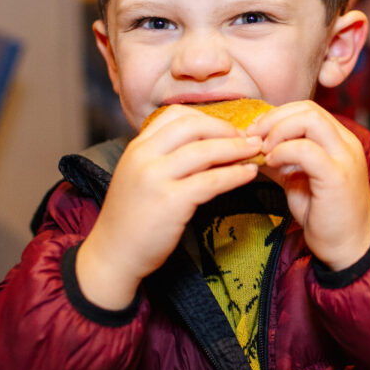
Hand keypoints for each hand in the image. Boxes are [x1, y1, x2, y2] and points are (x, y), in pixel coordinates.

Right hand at [76, 106, 261, 308]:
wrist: (113, 255)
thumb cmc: (132, 218)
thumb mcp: (141, 177)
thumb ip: (165, 158)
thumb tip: (209, 145)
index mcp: (137, 147)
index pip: (175, 114)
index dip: (208, 118)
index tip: (228, 129)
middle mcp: (143, 156)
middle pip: (193, 125)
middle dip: (226, 129)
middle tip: (248, 139)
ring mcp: (155, 178)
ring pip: (205, 151)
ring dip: (237, 148)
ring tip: (256, 151)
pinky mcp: (170, 202)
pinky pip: (211, 181)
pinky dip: (235, 175)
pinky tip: (249, 174)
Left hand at [251, 102, 369, 270]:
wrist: (348, 248)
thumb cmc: (325, 217)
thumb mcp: (297, 181)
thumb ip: (281, 160)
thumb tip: (253, 147)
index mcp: (339, 142)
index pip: (308, 109)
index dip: (277, 116)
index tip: (255, 132)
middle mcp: (346, 144)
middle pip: (308, 108)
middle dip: (273, 119)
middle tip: (253, 138)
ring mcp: (345, 158)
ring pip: (309, 119)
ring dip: (278, 131)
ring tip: (265, 151)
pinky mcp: (337, 176)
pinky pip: (306, 149)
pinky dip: (283, 151)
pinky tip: (273, 164)